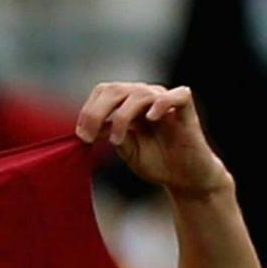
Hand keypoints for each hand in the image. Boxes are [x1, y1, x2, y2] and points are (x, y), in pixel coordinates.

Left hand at [74, 82, 231, 196]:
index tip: (80, 135)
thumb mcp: (126, 149)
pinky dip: (162, 103)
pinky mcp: (187, 112)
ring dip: (121, 117)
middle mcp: (146, 98)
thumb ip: (109, 135)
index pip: (105, 91)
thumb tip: (86, 128)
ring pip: (140, 93)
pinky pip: (178, 95)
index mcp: (129, 103)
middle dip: (96, 112)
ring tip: (116, 140)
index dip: (89, 109)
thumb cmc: (156, 161)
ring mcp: (166, 103)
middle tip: (87, 137)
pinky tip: (150, 118)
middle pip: (116, 89)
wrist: (185, 178)